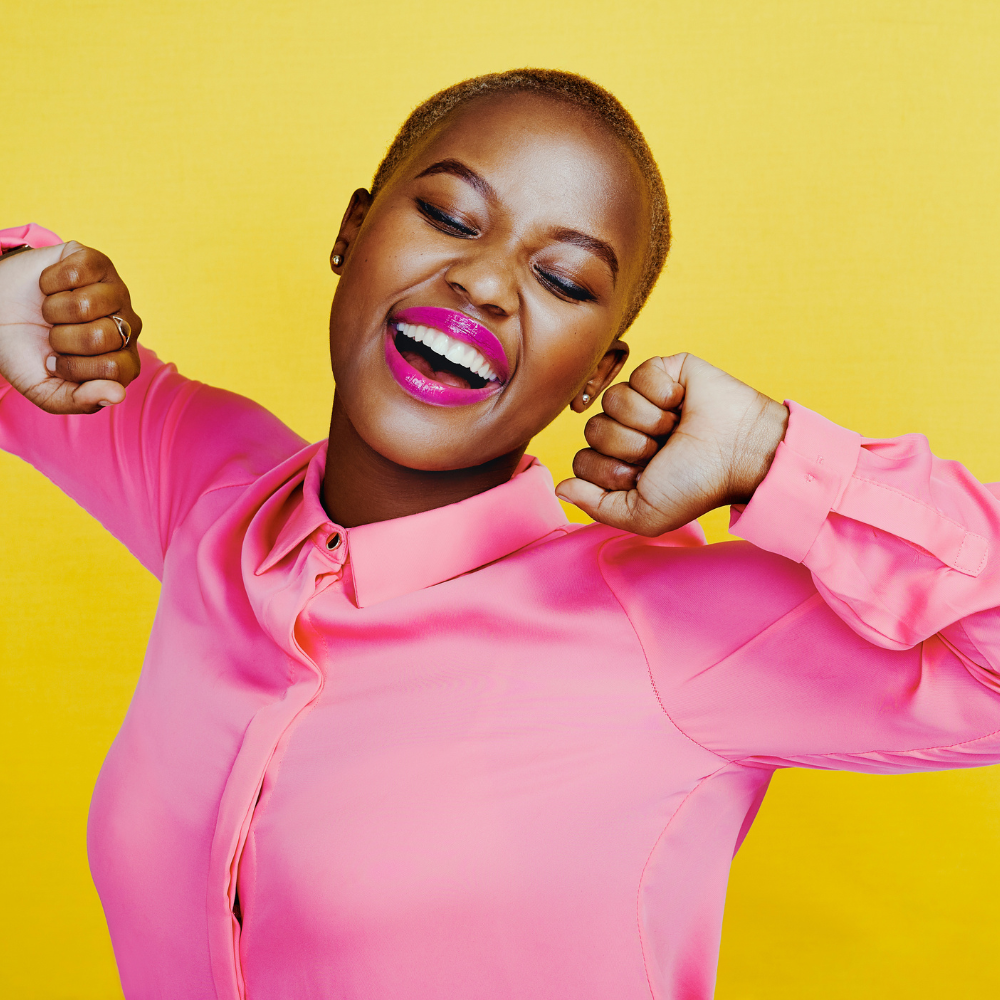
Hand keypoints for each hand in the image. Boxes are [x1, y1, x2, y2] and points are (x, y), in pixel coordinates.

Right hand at [0, 242, 141, 412]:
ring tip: (50, 312)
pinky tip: (49, 287)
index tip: (55, 363)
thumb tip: (117, 394)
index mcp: (123, 360)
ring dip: (54, 310)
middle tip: (52, 334)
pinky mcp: (96, 262)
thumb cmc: (28, 354)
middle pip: (101, 336)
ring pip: (87, 304)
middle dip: (62, 339)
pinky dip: (50, 282)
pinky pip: (76, 271)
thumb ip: (81, 401)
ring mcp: (116, 291)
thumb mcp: (47, 391)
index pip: (115, 370)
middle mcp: (128, 325)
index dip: (74, 368)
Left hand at [556, 354, 788, 535]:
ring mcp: (642, 399)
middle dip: (630, 446)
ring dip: (648, 421)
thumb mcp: (643, 514)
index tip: (645, 477)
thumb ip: (596, 506)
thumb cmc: (696, 486)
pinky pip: (638, 374)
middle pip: (593, 430)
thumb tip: (561, 487)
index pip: (583, 461)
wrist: (741, 452)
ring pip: (612, 400)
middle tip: (663, 451)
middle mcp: (627, 430)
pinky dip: (663, 393)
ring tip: (675, 428)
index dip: (611, 472)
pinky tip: (683, 403)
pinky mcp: (661, 371)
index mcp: (620, 462)